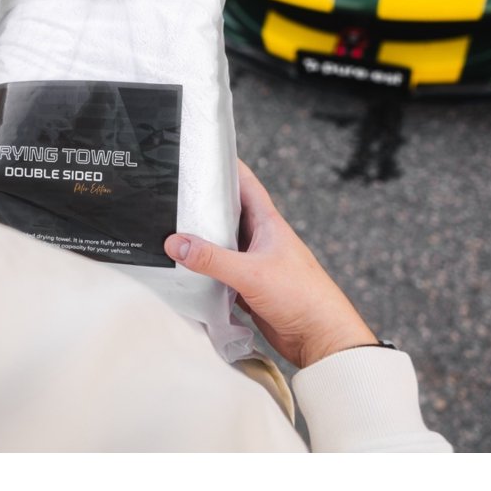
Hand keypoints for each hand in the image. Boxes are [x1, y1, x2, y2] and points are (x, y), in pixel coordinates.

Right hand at [163, 160, 376, 367]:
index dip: (225, 165)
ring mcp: (254, 263)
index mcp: (267, 223)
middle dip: (204, 205)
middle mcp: (260, 239)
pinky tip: (187, 271)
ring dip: (202, 241)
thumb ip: (211, 259)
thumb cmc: (301, 296)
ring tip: (171, 231)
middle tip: (174, 195)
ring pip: (222, 244)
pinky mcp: (248, 287)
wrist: (320, 336)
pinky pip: (221, 272)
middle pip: (227, 213)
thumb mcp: (251, 272)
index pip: (244, 183)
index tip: (200, 154)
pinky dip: (205, 271)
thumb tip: (175, 243)